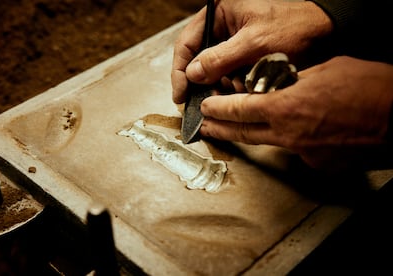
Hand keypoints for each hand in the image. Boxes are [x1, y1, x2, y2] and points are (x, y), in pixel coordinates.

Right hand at [171, 0, 332, 103]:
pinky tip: (245, 87)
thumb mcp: (254, 43)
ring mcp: (233, 40)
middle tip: (203, 102)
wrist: (326, 32)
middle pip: (198, 58)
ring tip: (234, 90)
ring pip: (214, 69)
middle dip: (203, 81)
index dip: (180, 70)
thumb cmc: (294, 27)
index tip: (180, 94)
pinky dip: (234, 84)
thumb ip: (220, 58)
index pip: (187, 42)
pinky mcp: (243, 54)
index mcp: (219, 12)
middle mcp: (222, 26)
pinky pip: (229, 73)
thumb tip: (192, 74)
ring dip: (221, 85)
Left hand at [199, 56, 392, 170]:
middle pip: (243, 134)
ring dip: (251, 134)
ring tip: (239, 129)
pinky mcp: (319, 164)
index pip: (239, 110)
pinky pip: (297, 151)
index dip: (218, 109)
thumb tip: (276, 86)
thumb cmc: (368, 89)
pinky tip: (297, 131)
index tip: (206, 109)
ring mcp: (303, 153)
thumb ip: (292, 82)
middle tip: (207, 127)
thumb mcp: (322, 71)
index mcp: (285, 108)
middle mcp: (289, 135)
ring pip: (269, 143)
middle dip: (221, 129)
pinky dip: (291, 140)